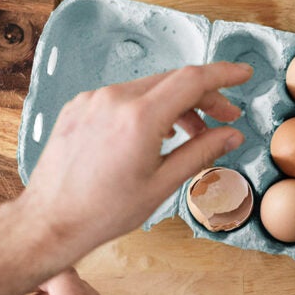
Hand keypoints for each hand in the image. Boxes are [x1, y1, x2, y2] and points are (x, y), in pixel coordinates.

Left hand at [20, 62, 253, 257]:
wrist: (50, 221)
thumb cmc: (104, 211)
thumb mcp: (162, 185)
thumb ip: (201, 152)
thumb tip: (232, 135)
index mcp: (139, 118)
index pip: (192, 80)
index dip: (224, 74)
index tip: (244, 73)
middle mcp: (114, 99)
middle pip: (172, 81)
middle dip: (204, 96)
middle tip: (225, 118)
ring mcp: (93, 100)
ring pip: (148, 88)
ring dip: (175, 104)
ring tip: (190, 134)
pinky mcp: (78, 107)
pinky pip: (122, 97)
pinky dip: (146, 108)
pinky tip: (153, 133)